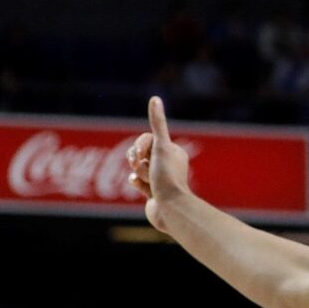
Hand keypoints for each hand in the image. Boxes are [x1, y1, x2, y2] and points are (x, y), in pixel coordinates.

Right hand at [125, 96, 192, 230]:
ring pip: (134, 168)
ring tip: (150, 183)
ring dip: (138, 174)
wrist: (170, 209)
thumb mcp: (160, 146)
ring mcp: (159, 179)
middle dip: (136, 160)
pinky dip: (137, 184)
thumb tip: (155, 98)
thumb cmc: (167, 177)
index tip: (144, 155)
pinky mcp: (152, 193)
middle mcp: (168, 164)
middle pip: (138, 153)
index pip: (146, 139)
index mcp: (174, 152)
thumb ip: (157, 123)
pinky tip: (147, 191)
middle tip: (146, 169)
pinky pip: (134, 182)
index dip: (140, 146)